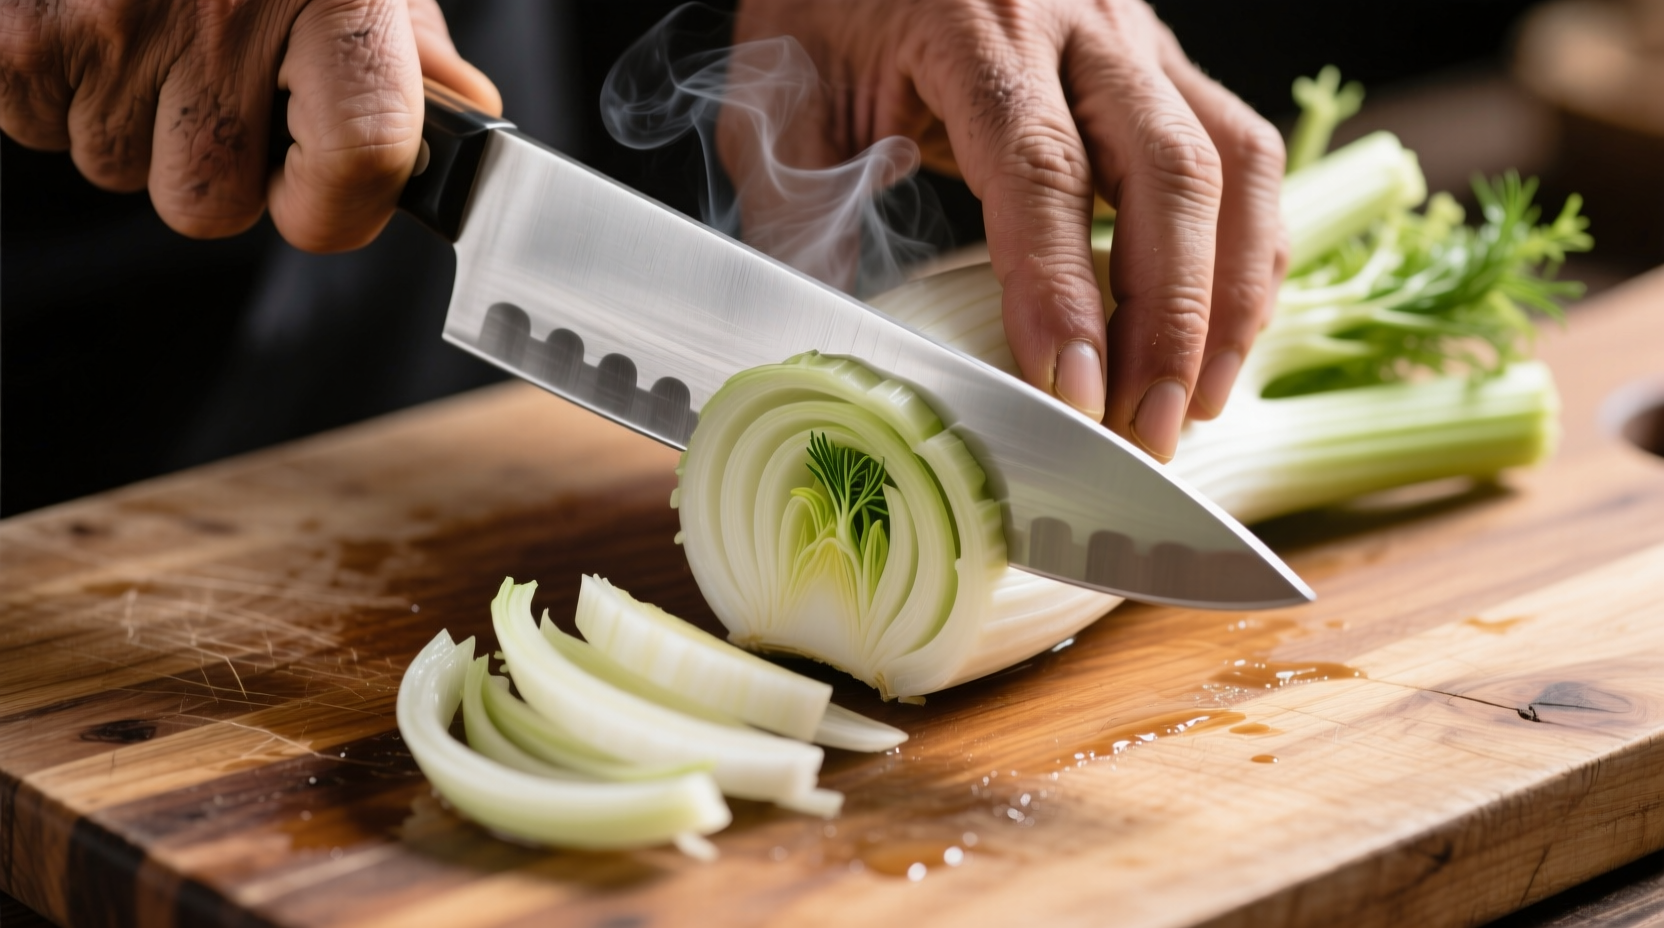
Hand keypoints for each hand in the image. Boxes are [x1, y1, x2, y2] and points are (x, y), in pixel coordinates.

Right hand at [0, 0, 499, 252]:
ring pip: (118, 168)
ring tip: (149, 26)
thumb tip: (463, 116)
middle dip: (213, 164)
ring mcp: (105, 25)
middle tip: (215, 80)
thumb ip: (409, 43)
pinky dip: (58, 87)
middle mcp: (219, 13)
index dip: (342, 207)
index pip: (363, 154)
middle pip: (209, 204)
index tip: (328, 201)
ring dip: (133, 121)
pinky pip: (36, 126)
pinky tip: (89, 18)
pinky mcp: (16, 36)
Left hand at [732, 0, 1286, 460]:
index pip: (1041, 169)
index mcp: (979, 29)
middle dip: (1169, 321)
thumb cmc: (832, 1)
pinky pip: (1240, 154)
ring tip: (1197, 403)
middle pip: (1169, 173)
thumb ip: (798, 207)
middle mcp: (1083, 26)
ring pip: (1230, 165)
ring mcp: (1138, 40)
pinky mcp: (1164, 63)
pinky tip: (1222, 331)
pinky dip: (1247, 250)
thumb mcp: (787, 92)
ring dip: (1228, 297)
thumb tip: (823, 339)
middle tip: (1147, 430)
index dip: (1064, 289)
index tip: (1072, 393)